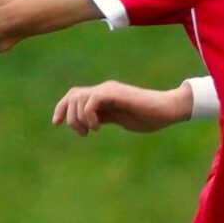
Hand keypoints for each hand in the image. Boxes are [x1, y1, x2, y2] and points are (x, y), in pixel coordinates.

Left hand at [51, 80, 190, 135]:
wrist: (167, 110)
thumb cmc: (149, 117)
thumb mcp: (120, 120)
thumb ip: (105, 118)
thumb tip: (89, 124)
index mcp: (103, 96)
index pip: (74, 96)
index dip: (61, 108)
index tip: (56, 123)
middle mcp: (104, 90)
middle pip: (72, 95)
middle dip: (68, 115)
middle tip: (82, 133)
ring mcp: (109, 90)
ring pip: (78, 98)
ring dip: (78, 117)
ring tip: (91, 130)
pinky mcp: (115, 93)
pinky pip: (91, 100)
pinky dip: (88, 114)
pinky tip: (98, 126)